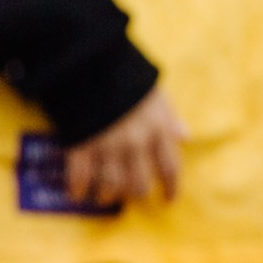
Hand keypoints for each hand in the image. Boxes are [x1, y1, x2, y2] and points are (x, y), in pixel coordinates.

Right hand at [63, 87, 187, 206]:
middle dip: (135, 194)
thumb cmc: (127, 77)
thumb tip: (185, 137)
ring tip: (103, 196)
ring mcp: (107, 145)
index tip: (168, 200)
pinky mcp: (80, 143)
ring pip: (110, 185)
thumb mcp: (157, 94)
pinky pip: (79, 175)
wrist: (90, 62)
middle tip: (131, 196)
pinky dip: (78, 188)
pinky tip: (77, 193)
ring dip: (107, 195)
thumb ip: (170, 118)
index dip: (170, 187)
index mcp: (158, 129)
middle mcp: (135, 142)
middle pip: (138, 183)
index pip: (170, 167)